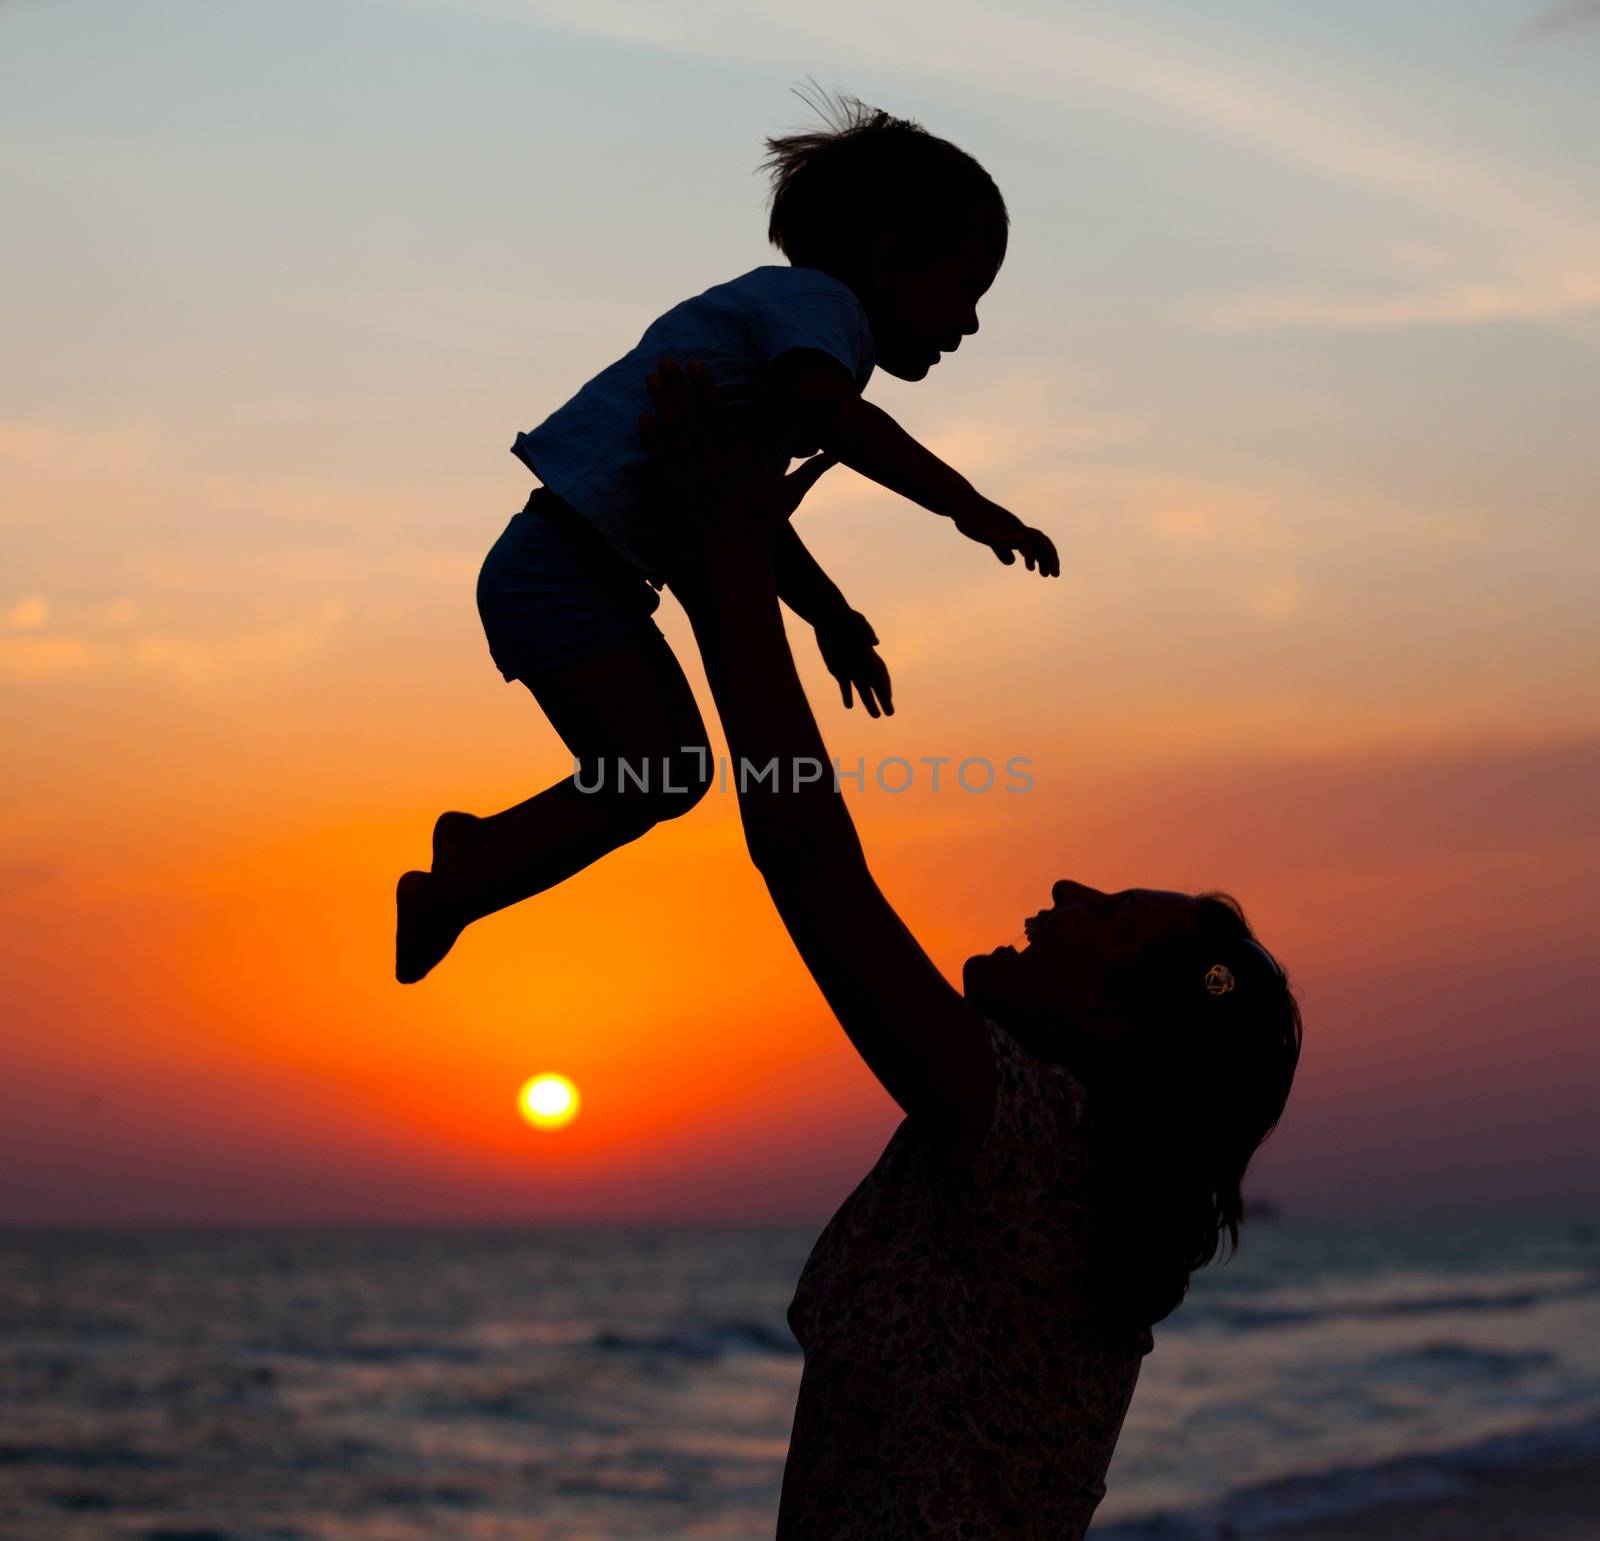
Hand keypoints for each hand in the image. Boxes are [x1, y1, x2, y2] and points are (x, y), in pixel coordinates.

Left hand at [640, 356, 837, 553]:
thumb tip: (838, 453)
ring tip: (651, 378)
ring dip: (662, 403)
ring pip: (675, 432)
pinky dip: (652, 439)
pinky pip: (663, 461)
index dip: (705, 385)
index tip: (695, 363)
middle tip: (665, 358)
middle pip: (692, 415)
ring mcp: (695, 476)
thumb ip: (813, 468)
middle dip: (678, 385)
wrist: (740, 557)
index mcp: (739, 457)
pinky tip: (642, 418)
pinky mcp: (680, 493)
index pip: (719, 413)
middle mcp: (715, 462)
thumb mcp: (793, 494)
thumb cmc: (767, 526)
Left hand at [815, 608, 893, 717]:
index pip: (880, 675)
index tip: (888, 699)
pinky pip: (845, 686)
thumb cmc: (845, 618)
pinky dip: (847, 696)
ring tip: (876, 716)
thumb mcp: (857, 623)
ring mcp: (851, 668)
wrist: (829, 618)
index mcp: (868, 655)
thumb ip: (866, 633)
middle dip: (883, 700)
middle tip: (890, 714)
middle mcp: (862, 665)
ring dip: (869, 703)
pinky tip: (849, 707)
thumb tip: (875, 643)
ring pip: (862, 690)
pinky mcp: (838, 670)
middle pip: (875, 686)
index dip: (885, 688)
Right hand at [951, 496, 1059, 575]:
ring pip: (1036, 541)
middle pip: (1042, 540)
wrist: (960, 502)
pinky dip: (1030, 554)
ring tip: (1046, 574)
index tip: (1048, 572)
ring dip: (1045, 557)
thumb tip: (1012, 561)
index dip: (1045, 555)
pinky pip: (1020, 542)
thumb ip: (1002, 549)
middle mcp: (1016, 527)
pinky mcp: (999, 533)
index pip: (1037, 541)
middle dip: (1050, 558)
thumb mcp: (990, 537)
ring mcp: (1009, 529)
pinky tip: (1030, 567)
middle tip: (1055, 575)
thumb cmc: (972, 518)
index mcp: (1014, 529)